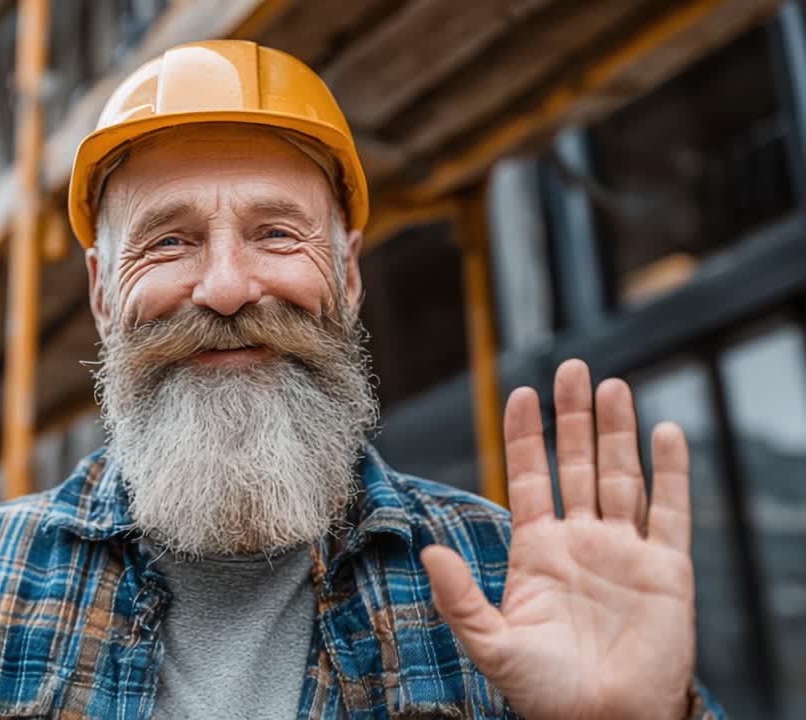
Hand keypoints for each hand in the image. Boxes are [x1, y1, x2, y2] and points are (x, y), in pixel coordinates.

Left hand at [421, 359, 695, 719]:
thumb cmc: (544, 692)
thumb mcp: (490, 642)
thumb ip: (459, 596)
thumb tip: (426, 550)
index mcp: (536, 551)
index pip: (530, 477)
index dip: (526, 435)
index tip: (520, 392)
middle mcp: (580, 542)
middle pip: (577, 464)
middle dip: (574, 416)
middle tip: (572, 367)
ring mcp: (624, 552)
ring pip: (621, 476)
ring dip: (616, 431)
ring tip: (610, 384)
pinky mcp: (666, 569)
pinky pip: (669, 511)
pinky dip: (669, 471)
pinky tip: (662, 431)